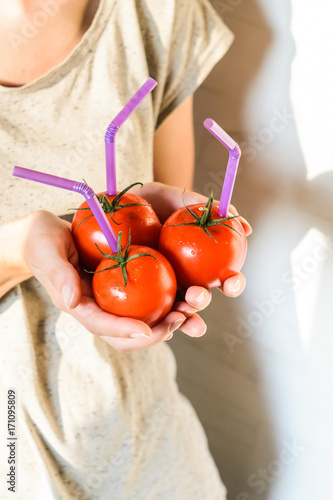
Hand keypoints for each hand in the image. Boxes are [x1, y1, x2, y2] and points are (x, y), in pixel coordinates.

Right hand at [15, 210, 195, 352]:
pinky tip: (184, 292)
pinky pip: (144, 302)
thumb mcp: (47, 252)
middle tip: (180, 320)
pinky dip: (165, 303)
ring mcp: (110, 301)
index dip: (123, 330)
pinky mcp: (120, 289)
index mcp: (78, 305)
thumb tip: (72, 301)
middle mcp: (97, 309)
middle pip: (126, 335)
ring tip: (190, 311)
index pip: (101, 325)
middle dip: (154, 333)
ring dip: (166, 322)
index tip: (147, 330)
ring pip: (140, 322)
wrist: (43, 236)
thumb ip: (58, 275)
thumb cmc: (41, 242)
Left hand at [129, 182, 251, 337]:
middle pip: (200, 299)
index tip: (231, 280)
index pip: (226, 279)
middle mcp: (187, 279)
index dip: (233, 284)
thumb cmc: (160, 200)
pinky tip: (153, 321)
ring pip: (177, 310)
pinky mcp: (143, 292)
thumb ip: (212, 210)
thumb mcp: (184, 199)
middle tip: (195, 294)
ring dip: (182, 317)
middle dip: (201, 302)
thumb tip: (246, 229)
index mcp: (205, 264)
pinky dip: (155, 319)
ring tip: (177, 313)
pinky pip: (150, 311)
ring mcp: (165, 287)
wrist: (125, 202)